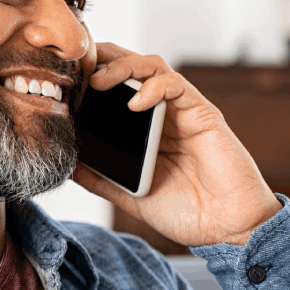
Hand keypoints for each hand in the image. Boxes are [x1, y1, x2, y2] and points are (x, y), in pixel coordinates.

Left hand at [70, 42, 281, 246]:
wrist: (228, 230)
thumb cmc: (187, 212)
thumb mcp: (131, 197)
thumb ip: (102, 180)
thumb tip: (68, 167)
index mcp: (143, 129)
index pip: (113, 88)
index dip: (88, 80)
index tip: (62, 85)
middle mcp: (161, 113)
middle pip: (130, 67)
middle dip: (102, 60)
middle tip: (76, 69)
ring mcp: (182, 111)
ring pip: (152, 66)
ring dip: (122, 66)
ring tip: (98, 81)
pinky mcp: (203, 113)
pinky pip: (177, 86)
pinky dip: (154, 86)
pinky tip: (135, 102)